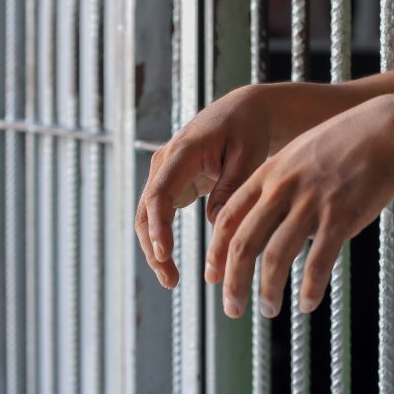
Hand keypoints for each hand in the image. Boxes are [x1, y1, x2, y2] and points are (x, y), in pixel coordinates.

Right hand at [135, 85, 271, 287]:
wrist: (240, 113)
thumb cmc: (247, 130)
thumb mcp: (247, 155)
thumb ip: (230, 187)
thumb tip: (215, 223)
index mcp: (183, 152)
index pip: (161, 192)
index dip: (159, 225)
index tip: (164, 253)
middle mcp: (164, 163)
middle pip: (146, 210)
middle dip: (152, 247)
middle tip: (170, 280)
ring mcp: (163, 174)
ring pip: (147, 216)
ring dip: (154, 249)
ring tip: (170, 280)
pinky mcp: (170, 184)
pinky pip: (157, 216)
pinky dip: (160, 241)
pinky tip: (170, 265)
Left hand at [205, 95, 393, 317]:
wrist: (382, 131)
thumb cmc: (339, 147)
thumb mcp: (294, 158)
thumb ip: (273, 188)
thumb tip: (262, 226)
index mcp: (266, 176)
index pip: (226, 220)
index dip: (216, 253)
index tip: (212, 277)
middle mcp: (281, 190)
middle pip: (243, 243)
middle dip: (233, 282)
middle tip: (232, 308)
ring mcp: (310, 202)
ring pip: (276, 256)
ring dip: (268, 290)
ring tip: (268, 310)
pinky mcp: (340, 215)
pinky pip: (318, 261)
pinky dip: (309, 288)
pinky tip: (307, 304)